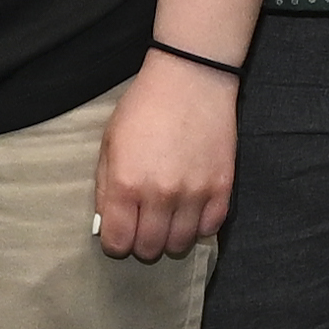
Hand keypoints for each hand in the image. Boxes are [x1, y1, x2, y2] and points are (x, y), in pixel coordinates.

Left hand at [91, 58, 237, 258]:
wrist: (190, 80)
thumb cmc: (144, 108)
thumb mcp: (110, 144)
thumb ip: (106, 188)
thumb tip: (108, 225)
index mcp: (126, 184)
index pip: (117, 242)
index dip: (115, 242)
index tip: (119, 233)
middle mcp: (160, 195)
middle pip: (149, 249)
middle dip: (141, 243)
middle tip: (143, 226)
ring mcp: (194, 194)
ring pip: (180, 245)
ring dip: (170, 239)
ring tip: (167, 220)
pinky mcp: (221, 188)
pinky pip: (209, 229)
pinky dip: (198, 226)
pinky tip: (190, 211)